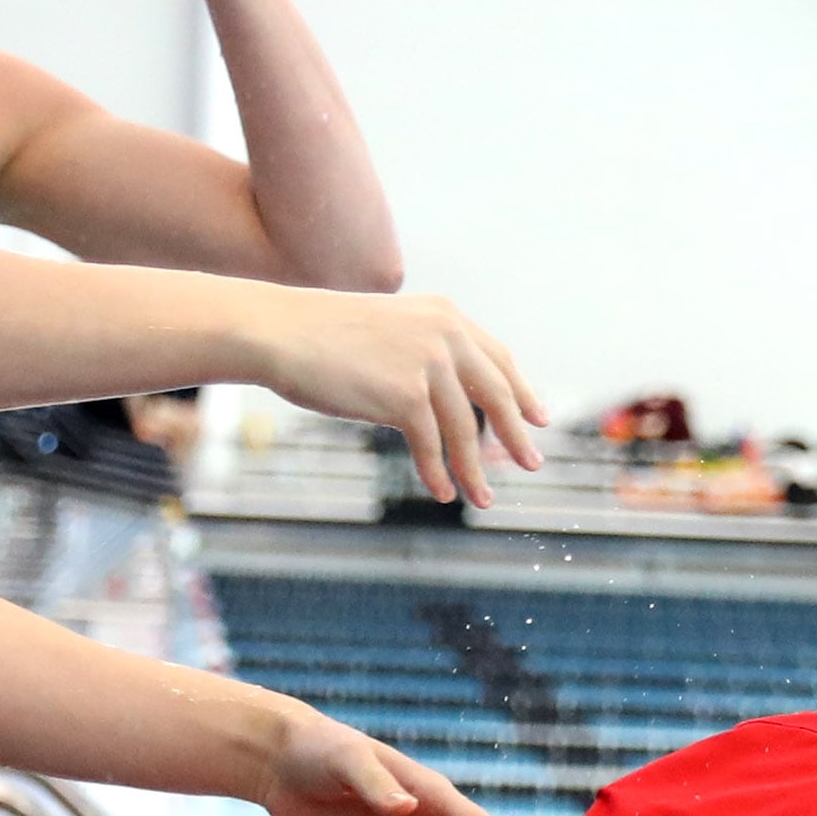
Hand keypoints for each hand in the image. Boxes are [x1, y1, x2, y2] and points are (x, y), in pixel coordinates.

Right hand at [251, 291, 546, 506]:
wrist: (278, 332)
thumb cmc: (322, 336)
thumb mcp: (388, 332)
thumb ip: (426, 356)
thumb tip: (456, 404)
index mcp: (444, 315)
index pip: (497, 359)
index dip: (520, 391)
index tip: (538, 418)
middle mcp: (444, 334)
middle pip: (495, 396)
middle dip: (517, 435)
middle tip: (533, 464)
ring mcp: (427, 364)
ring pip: (464, 430)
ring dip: (473, 470)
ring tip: (484, 500)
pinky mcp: (405, 395)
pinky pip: (431, 445)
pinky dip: (438, 473)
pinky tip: (443, 492)